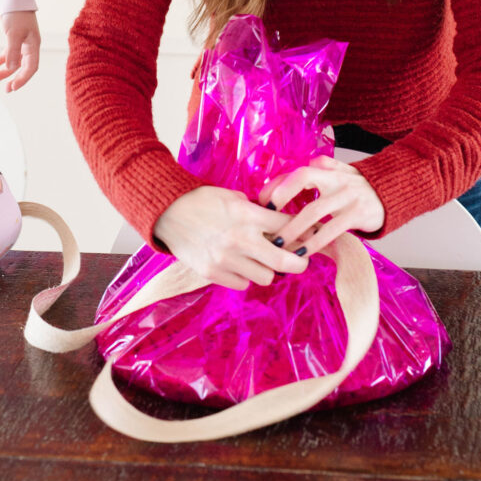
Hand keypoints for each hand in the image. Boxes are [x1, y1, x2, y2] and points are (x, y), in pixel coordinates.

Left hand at [0, 11, 39, 91]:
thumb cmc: (16, 14)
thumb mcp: (13, 33)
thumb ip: (12, 51)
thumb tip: (11, 68)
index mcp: (33, 45)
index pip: (31, 67)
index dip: (23, 79)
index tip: (13, 87)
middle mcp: (30, 45)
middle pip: (25, 67)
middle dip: (16, 78)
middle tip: (7, 89)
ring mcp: (23, 41)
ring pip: (16, 60)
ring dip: (8, 70)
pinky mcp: (15, 36)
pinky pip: (11, 52)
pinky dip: (5, 59)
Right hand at [154, 184, 310, 290]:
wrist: (167, 212)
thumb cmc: (202, 200)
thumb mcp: (233, 197)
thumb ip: (256, 211)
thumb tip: (280, 223)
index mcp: (247, 215)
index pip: (288, 227)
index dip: (305, 231)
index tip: (313, 234)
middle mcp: (240, 240)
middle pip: (286, 262)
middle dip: (299, 262)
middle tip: (302, 260)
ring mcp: (226, 260)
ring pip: (266, 277)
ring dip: (268, 269)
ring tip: (261, 258)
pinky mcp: (213, 273)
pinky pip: (242, 283)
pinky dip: (245, 276)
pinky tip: (239, 263)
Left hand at [257, 156, 384, 258]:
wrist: (392, 193)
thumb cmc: (356, 188)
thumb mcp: (337, 174)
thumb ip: (313, 175)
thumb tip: (278, 185)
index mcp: (327, 167)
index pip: (296, 171)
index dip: (277, 186)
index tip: (261, 203)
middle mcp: (336, 177)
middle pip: (303, 178)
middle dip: (280, 198)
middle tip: (263, 220)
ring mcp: (348, 195)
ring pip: (314, 209)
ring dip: (293, 228)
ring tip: (278, 245)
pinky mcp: (357, 214)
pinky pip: (331, 229)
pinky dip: (314, 242)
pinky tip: (302, 253)